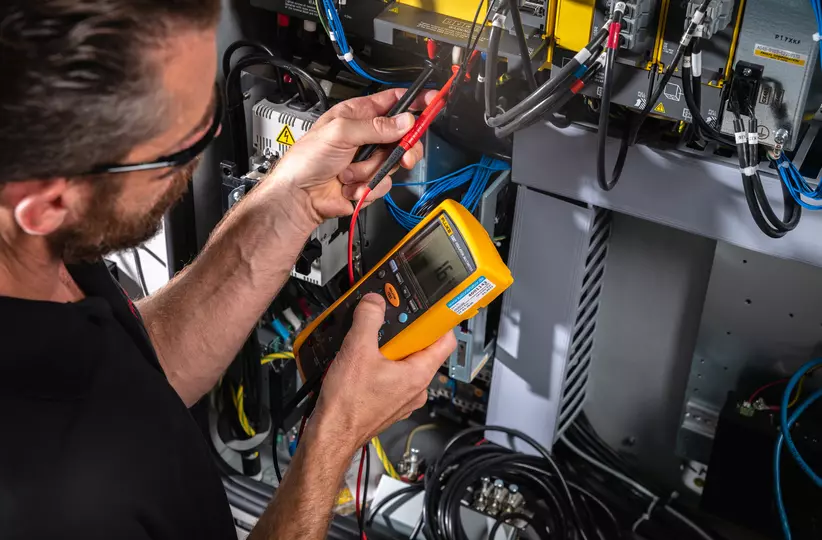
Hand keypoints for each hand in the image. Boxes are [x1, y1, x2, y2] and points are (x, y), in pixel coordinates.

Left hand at [273, 88, 435, 222]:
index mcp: (358, 116)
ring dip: (372, 170)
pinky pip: (385, 183)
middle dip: (403, 146)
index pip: (393, 102)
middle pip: (403, 135)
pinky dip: (367, 187)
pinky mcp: (370, 182)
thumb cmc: (306, 160)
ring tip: (351, 172)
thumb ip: (374, 126)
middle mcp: (367, 137)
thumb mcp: (340, 133)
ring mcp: (369, 161)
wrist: (300, 197)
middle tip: (404, 152)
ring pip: (395, 162)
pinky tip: (350, 186)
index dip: (414, 102)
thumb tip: (403, 121)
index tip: (432, 102)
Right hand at [313, 293, 456, 450]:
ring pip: (403, 362)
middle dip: (402, 331)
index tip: (429, 307)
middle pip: (420, 347)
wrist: (331, 434)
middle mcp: (417, 387)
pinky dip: (379, 365)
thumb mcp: (357, 350)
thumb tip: (375, 302)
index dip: (438, 319)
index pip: (445, 339)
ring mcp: (403, 397)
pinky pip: (391, 376)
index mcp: (419, 374)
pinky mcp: (388, 402)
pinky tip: (359, 362)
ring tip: (367, 343)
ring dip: (388, 349)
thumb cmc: (348, 405)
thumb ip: (368, 319)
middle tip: (384, 322)